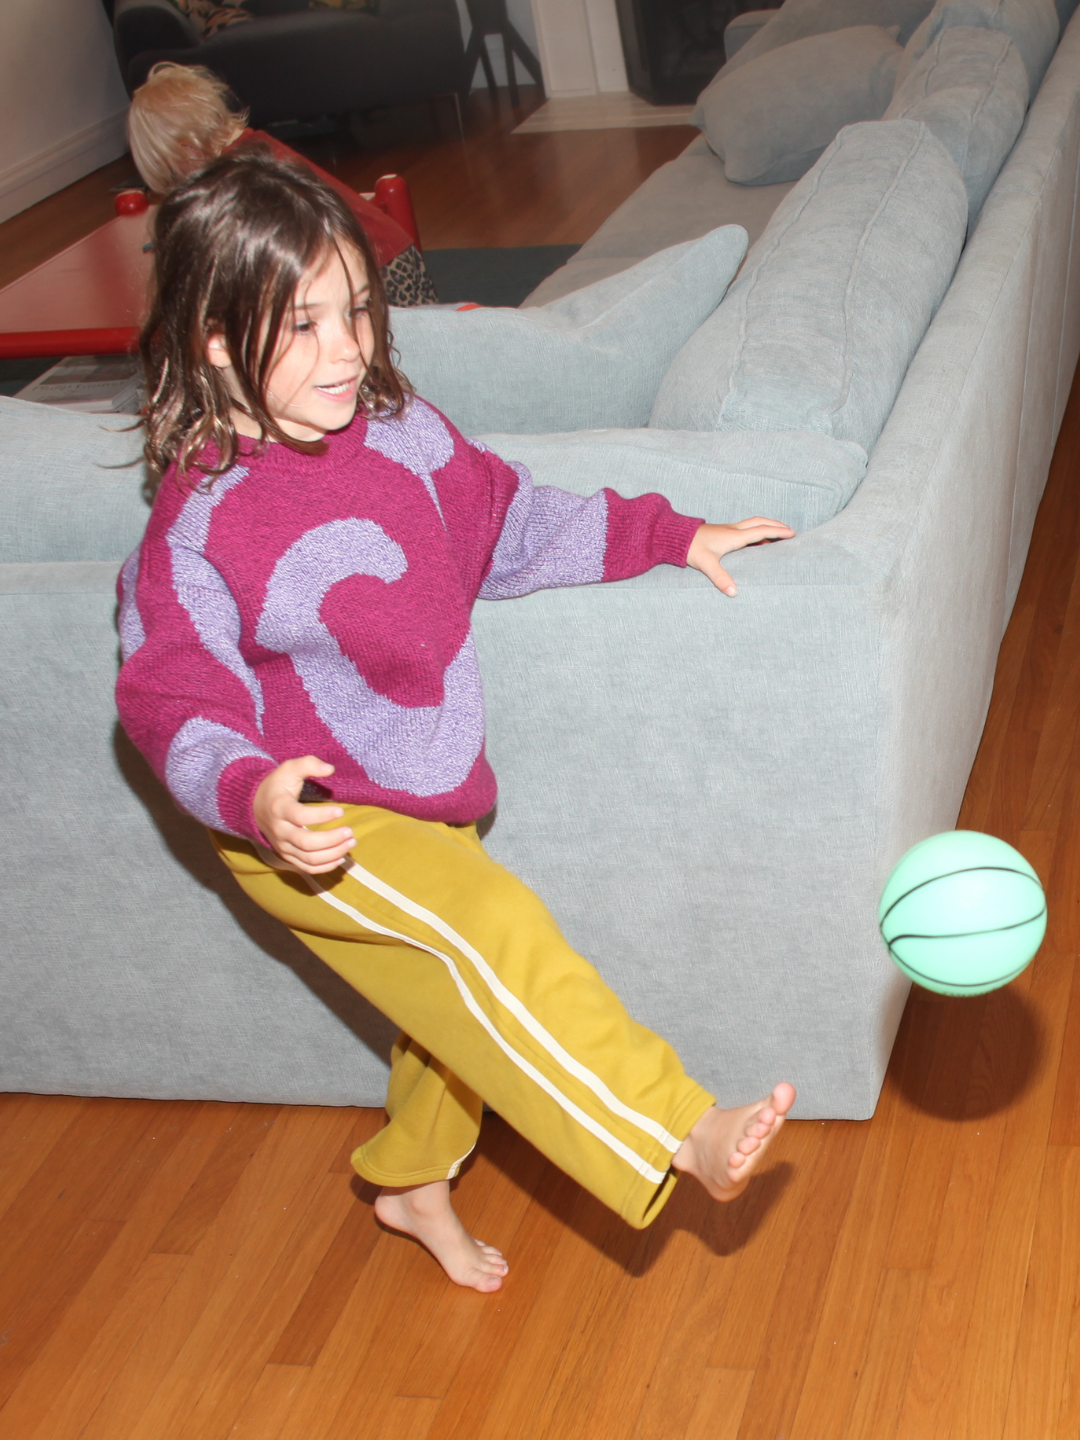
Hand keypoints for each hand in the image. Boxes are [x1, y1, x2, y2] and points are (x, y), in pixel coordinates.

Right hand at [253, 756, 354, 874]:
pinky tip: (341, 857)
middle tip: (350, 831)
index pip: (300, 816)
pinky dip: (325, 867)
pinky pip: (307, 868)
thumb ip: (308, 764)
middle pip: (306, 843)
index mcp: (279, 808)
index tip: (341, 810)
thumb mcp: (288, 769)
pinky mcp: (287, 856)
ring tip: (351, 842)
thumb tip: (330, 769)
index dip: (322, 815)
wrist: (254, 807)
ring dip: (333, 854)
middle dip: (332, 839)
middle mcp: (279, 831)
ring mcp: (283, 846)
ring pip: (309, 859)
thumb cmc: (277, 786)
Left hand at [686, 517, 794, 596]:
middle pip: (760, 522)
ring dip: (766, 526)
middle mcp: (733, 530)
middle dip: (776, 525)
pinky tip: (754, 542)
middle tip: (789, 531)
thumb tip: (733, 593)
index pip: (762, 531)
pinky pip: (744, 529)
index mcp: (734, 536)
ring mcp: (727, 529)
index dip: (778, 532)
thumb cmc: (690, 547)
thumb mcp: (706, 564)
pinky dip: (755, 531)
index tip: (792, 533)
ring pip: (752, 524)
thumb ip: (720, 578)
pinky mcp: (721, 532)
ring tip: (776, 535)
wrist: (674, 535)